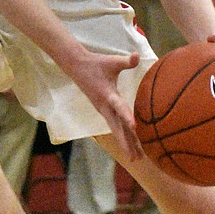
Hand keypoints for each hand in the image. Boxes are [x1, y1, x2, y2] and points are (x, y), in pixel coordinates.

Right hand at [71, 48, 143, 162]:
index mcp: (107, 95)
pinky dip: (122, 136)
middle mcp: (104, 107)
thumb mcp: (112, 61)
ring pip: (116, 130)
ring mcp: (103, 110)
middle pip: (117, 128)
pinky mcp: (103, 111)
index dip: (127, 116)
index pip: (119, 106)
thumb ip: (126, 61)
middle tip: (137, 158)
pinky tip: (129, 144)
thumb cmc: (96, 63)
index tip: (135, 127)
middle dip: (127, 143)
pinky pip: (114, 126)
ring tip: (136, 158)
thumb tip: (136, 55)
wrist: (77, 67)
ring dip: (126, 143)